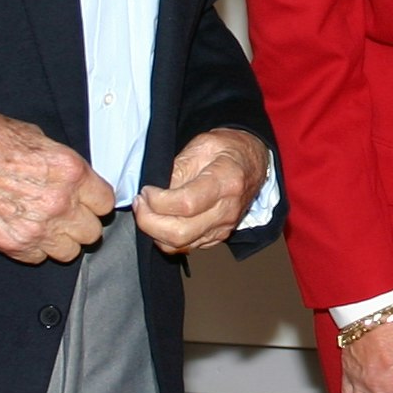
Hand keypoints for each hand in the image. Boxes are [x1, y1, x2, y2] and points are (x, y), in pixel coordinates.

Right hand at [0, 109, 114, 262]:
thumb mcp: (38, 138)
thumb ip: (63, 163)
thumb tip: (73, 177)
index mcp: (71, 172)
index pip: (106, 202)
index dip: (96, 201)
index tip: (88, 201)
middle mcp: (59, 203)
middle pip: (92, 232)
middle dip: (81, 223)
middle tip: (67, 214)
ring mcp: (37, 228)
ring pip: (70, 251)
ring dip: (61, 240)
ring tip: (47, 226)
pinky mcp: (14, 244)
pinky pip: (39, 257)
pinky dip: (34, 248)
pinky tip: (24, 229)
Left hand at [133, 127, 269, 255]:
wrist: (251, 163)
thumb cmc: (227, 150)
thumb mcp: (201, 146)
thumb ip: (176, 170)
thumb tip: (154, 192)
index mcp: (225, 182)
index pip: (185, 204)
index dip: (157, 201)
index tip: (146, 191)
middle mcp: (226, 211)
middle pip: (180, 233)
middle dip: (149, 222)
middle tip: (141, 204)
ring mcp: (223, 228)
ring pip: (179, 245)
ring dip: (155, 231)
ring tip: (148, 210)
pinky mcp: (217, 237)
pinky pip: (185, 246)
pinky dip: (166, 237)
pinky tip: (162, 218)